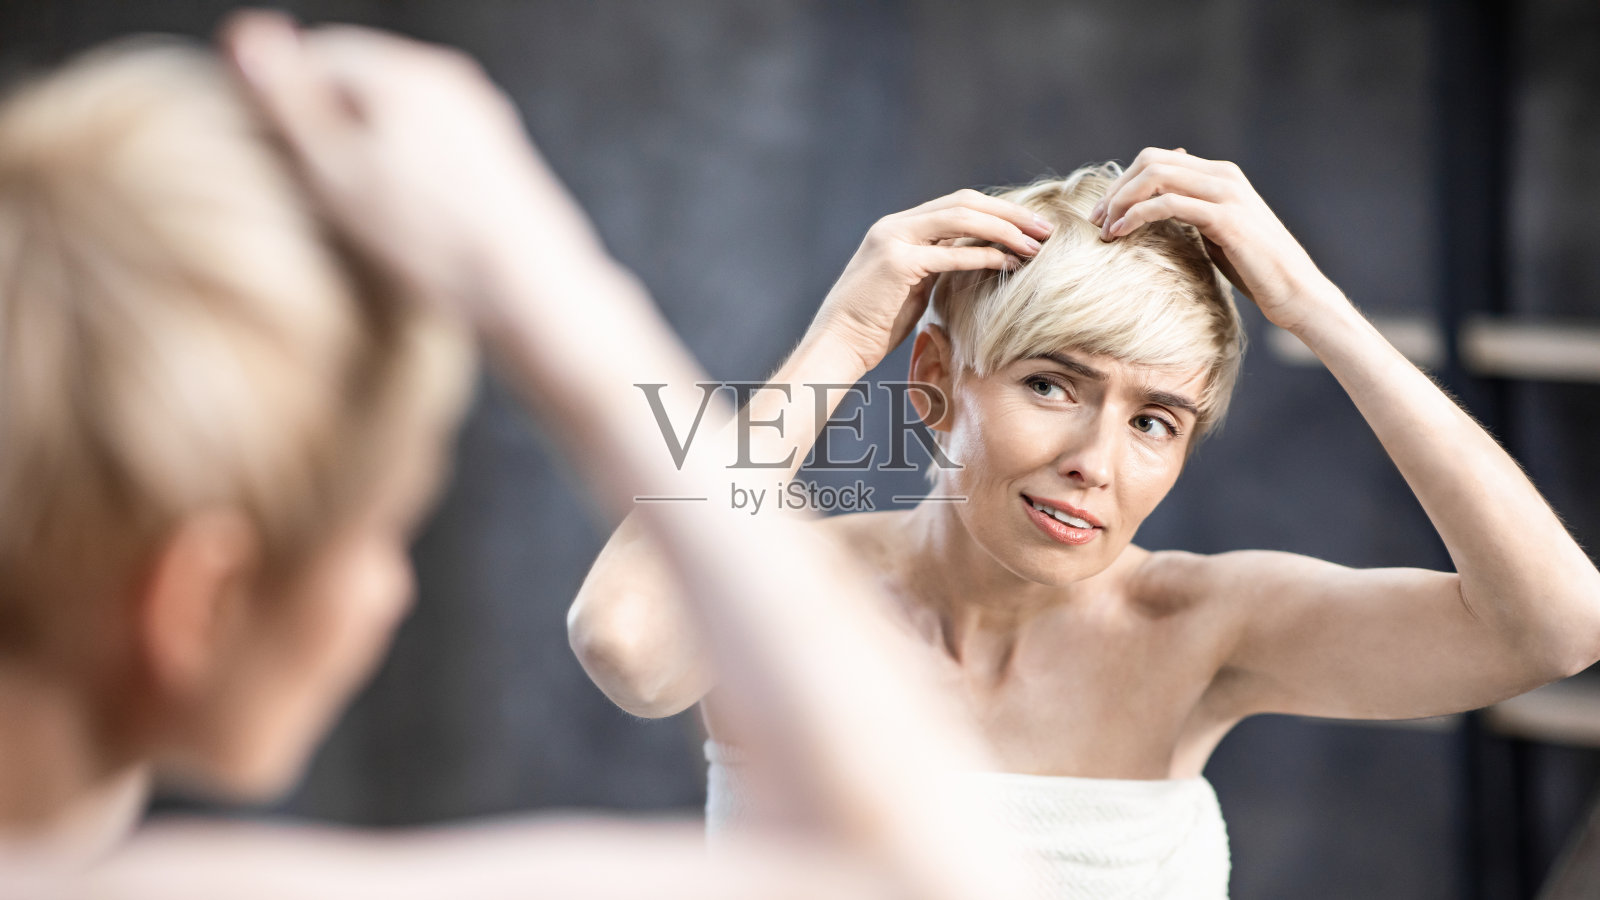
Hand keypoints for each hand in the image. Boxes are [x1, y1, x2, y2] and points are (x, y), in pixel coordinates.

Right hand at [218, 10, 607, 320]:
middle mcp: (451, 80)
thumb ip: (286, 101)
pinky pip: (431, 147)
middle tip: (310, 188)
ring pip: (396, 118)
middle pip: (359, 85)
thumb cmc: (430, 240)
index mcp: (406, 71)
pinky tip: (405, 219)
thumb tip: (242, 33)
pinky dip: (407, 171)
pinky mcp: (499, 157)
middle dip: (327, 125)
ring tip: (359, 211)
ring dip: (366, 151)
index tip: (267, 152)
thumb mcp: (335, 171)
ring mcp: (481, 116)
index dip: (279, 101)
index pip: (315, 55)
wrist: (530, 290)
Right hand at [812, 190, 1053, 372]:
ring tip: (1036, 244)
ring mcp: (894, 239)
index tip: (1030, 226)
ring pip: (961, 218)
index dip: (998, 211)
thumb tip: (974, 262)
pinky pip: (952, 252)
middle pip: (964, 201)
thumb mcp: (911, 288)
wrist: (837, 344)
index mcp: (898, 227)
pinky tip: (1010, 263)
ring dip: (1005, 229)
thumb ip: (937, 268)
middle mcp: (895, 225)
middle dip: (1010, 213)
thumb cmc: (874, 326)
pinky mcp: (896, 262)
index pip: (957, 204)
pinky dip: (985, 255)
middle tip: (1046, 228)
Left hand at [1089, 147, 1338, 331]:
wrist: (1294, 290)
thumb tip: (1160, 200)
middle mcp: (1223, 176)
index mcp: (1219, 174)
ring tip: (1105, 229)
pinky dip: (1137, 215)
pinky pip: (1168, 204)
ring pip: (1156, 176)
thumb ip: (1191, 210)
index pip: (1158, 159)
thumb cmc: (1253, 267)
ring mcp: (1225, 194)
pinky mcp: (1225, 219)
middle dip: (1116, 189)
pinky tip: (1122, 233)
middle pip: (1151, 161)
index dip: (1123, 182)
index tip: (1103, 213)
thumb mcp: (1216, 231)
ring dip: (1121, 201)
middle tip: (1096, 220)